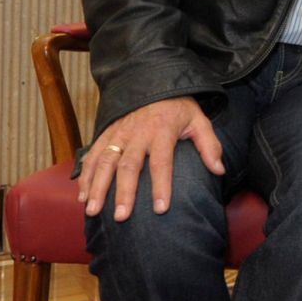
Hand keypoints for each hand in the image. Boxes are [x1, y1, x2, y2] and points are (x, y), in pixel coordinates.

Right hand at [78, 97, 222, 220]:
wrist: (155, 83)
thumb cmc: (179, 108)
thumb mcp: (200, 120)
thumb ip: (210, 145)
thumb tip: (219, 170)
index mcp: (163, 131)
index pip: (162, 162)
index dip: (162, 185)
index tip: (160, 209)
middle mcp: (138, 133)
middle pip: (129, 165)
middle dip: (124, 192)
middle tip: (122, 217)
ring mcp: (119, 133)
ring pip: (105, 161)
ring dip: (98, 187)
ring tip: (93, 211)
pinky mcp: (106, 133)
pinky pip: (92, 155)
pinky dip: (85, 175)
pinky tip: (82, 196)